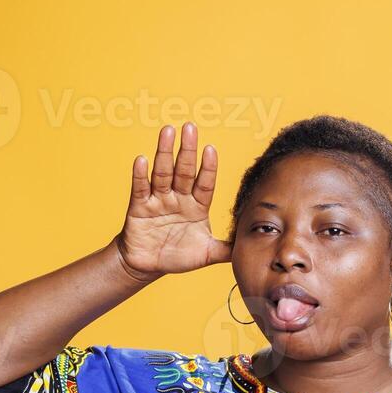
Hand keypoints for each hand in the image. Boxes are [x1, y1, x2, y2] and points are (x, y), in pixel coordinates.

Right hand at [113, 123, 231, 280]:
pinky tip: (142, 159)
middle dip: (187, 149)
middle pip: (184, 170)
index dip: (208, 167)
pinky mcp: (139, 207)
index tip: (211, 149)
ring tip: (168, 131)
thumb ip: (227, 248)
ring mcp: (158, 200)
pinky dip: (141, 175)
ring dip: (165, 152)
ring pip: (162, 173)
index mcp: (197, 206)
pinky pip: (140, 189)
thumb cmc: (178, 256)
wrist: (148, 265)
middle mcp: (178, 198)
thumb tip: (252, 245)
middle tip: (190, 127)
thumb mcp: (207, 253)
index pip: (205, 183)